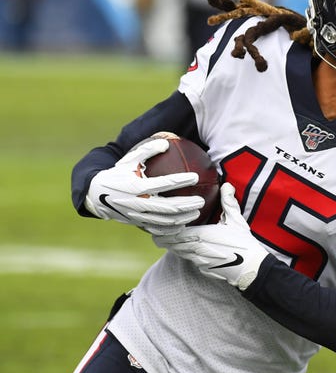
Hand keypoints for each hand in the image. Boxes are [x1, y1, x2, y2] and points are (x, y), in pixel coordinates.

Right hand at [84, 137, 203, 234]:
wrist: (97, 195)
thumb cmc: (118, 173)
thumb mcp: (129, 159)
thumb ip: (148, 149)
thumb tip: (166, 142)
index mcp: (137, 185)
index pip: (164, 183)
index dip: (181, 180)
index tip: (195, 176)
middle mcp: (138, 202)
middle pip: (168, 207)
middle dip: (187, 204)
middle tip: (201, 200)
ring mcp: (138, 215)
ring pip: (165, 221)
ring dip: (183, 218)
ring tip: (197, 212)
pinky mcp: (138, 224)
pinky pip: (158, 230)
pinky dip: (172, 229)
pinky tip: (184, 224)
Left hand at [154, 183, 266, 290]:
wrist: (250, 268)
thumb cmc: (244, 244)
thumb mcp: (236, 220)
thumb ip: (228, 202)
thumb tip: (226, 185)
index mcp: (201, 235)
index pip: (173, 233)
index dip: (162, 228)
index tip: (157, 221)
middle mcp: (195, 249)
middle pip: (169, 244)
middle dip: (161, 235)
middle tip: (156, 226)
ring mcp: (197, 260)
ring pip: (176, 251)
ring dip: (171, 244)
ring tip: (165, 234)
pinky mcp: (202, 267)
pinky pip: (187, 258)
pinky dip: (182, 251)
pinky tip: (184, 245)